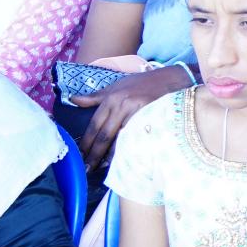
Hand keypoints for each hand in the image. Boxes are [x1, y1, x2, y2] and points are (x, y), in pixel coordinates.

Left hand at [74, 63, 192, 161]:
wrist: (173, 77)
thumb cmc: (143, 83)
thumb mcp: (117, 85)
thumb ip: (95, 97)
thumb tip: (73, 100)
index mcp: (111, 99)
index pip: (94, 126)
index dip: (86, 143)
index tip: (79, 156)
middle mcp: (122, 105)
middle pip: (105, 135)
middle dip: (94, 154)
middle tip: (87, 169)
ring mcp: (138, 111)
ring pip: (120, 139)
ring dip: (111, 155)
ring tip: (103, 168)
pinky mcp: (152, 117)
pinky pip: (137, 137)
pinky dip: (129, 149)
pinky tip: (124, 158)